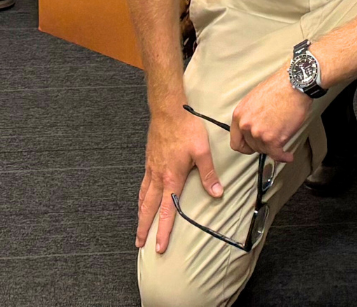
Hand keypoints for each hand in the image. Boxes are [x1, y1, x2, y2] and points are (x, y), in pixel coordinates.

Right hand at [135, 103, 220, 254]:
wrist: (168, 110)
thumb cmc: (186, 128)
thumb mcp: (202, 151)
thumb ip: (209, 174)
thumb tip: (218, 193)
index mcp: (171, 178)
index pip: (166, 211)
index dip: (163, 231)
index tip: (159, 247)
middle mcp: (158, 177)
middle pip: (148, 209)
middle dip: (144, 228)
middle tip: (140, 244)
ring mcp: (151, 169)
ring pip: (142, 198)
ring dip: (140, 215)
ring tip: (139, 228)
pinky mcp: (149, 160)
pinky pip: (142, 184)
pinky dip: (140, 197)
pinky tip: (141, 199)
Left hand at [228, 69, 310, 160]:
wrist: (294, 83)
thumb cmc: (278, 87)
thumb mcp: (254, 99)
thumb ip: (249, 116)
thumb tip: (252, 129)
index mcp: (239, 115)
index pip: (236, 142)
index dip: (245, 146)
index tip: (252, 147)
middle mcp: (246, 126)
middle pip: (252, 146)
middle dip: (262, 143)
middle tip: (272, 137)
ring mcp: (259, 134)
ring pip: (265, 149)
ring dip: (274, 146)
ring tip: (282, 138)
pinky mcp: (273, 139)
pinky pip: (277, 155)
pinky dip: (283, 157)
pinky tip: (288, 156)